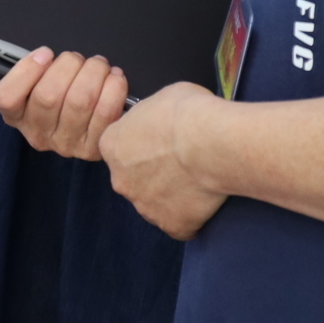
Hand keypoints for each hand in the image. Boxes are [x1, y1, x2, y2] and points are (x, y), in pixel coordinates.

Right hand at [0, 46, 132, 161]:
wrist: (93, 124)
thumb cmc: (64, 93)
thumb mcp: (39, 80)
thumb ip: (37, 68)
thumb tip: (45, 56)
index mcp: (16, 115)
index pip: (7, 97)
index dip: (27, 70)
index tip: (45, 53)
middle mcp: (38, 134)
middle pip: (48, 95)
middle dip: (68, 65)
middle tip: (77, 58)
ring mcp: (65, 144)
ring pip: (79, 100)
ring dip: (93, 72)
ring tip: (98, 65)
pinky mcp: (94, 147)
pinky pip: (104, 112)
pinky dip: (113, 88)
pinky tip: (114, 78)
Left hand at [100, 82, 226, 237]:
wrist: (211, 143)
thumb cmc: (187, 113)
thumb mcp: (160, 98)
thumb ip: (151, 115)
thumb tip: (159, 120)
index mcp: (112, 144)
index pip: (118, 147)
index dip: (142, 143)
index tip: (160, 140)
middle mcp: (121, 179)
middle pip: (133, 179)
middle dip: (153, 172)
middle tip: (180, 160)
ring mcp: (145, 206)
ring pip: (154, 202)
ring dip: (171, 194)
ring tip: (197, 179)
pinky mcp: (173, 225)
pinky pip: (180, 224)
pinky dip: (191, 216)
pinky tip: (205, 200)